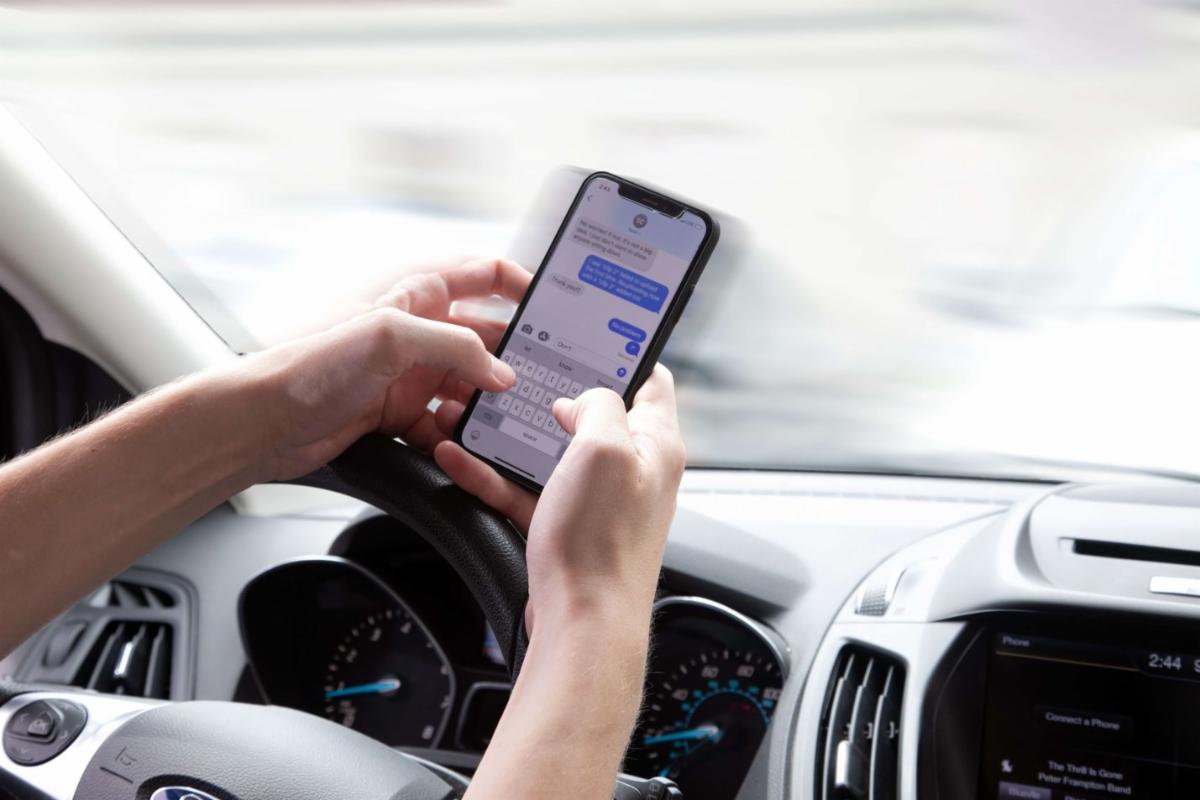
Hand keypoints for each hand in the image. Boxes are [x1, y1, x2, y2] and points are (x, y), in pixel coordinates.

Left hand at [235, 257, 531, 481]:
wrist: (261, 420)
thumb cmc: (309, 363)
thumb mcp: (391, 335)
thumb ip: (456, 347)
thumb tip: (500, 373)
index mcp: (415, 293)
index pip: (482, 273)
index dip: (521, 283)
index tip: (556, 306)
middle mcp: (416, 330)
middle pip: (484, 336)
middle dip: (515, 354)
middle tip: (547, 374)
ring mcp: (408, 373)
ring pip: (468, 385)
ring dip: (487, 401)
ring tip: (509, 417)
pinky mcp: (398, 412)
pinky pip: (444, 423)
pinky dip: (457, 435)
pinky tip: (465, 444)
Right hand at [434, 366, 686, 631]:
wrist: (582, 626)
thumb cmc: (603, 545)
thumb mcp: (604, 450)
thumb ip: (597, 406)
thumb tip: (580, 399)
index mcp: (655, 444)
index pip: (650, 381)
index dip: (621, 354)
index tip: (585, 335)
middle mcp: (631, 470)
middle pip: (592, 414)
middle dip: (551, 391)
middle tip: (516, 370)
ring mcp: (597, 500)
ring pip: (549, 452)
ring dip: (509, 433)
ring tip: (471, 412)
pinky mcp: (566, 526)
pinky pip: (524, 490)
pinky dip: (492, 475)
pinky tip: (457, 459)